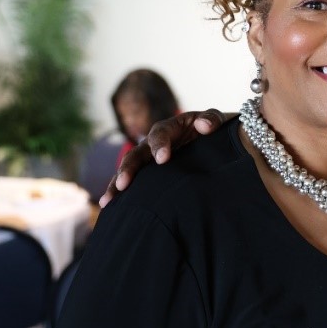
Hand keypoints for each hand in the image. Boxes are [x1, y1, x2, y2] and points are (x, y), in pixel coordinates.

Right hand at [99, 109, 229, 206]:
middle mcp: (154, 143)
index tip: (163, 160)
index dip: (160, 145)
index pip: (160, 133)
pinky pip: (134, 182)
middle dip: (129, 168)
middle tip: (124, 184)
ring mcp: (150, 158)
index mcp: (170, 127)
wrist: (215, 141)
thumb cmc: (213, 130)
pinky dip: (122, 193)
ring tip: (108, 200)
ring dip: (118, 184)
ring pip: (130, 169)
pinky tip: (111, 207)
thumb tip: (204, 126)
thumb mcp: (217, 121)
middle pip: (137, 154)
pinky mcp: (150, 173)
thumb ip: (212, 120)